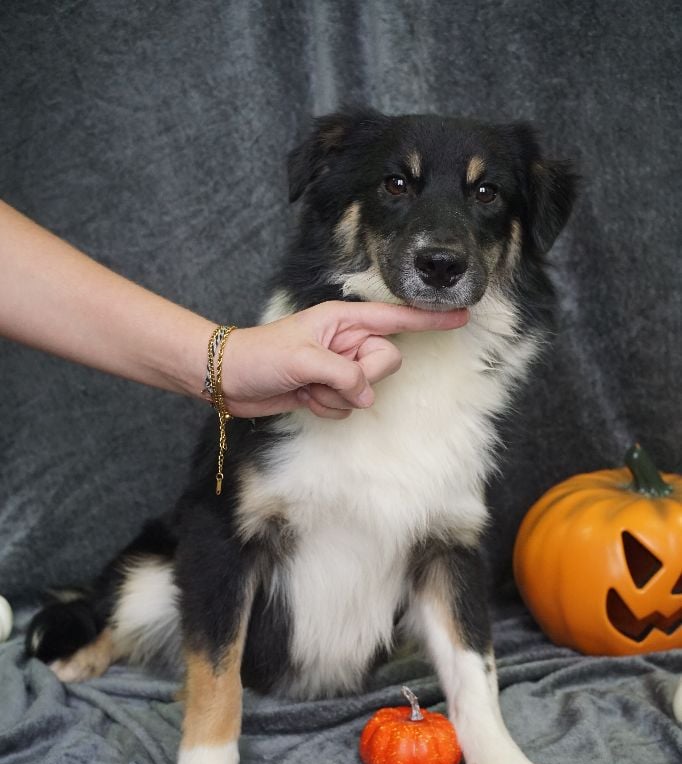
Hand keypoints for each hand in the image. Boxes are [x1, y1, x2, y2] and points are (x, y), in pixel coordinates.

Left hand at [220, 301, 468, 418]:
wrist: (228, 378)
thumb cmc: (260, 355)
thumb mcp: (304, 359)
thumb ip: (344, 374)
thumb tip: (365, 394)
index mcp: (344, 320)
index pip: (397, 319)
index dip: (429, 320)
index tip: (462, 316)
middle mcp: (346, 341)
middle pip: (385, 363)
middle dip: (359, 377)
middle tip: (326, 375)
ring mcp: (338, 367)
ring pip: (366, 390)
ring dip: (336, 396)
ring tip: (307, 385)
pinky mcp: (328, 390)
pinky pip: (347, 407)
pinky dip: (327, 408)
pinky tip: (303, 397)